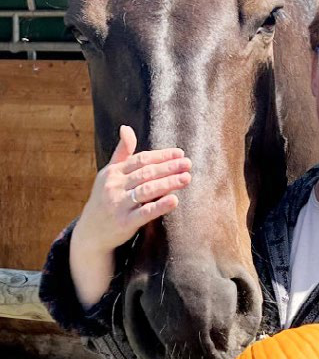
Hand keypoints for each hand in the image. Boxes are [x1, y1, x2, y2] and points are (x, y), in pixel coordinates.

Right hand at [73, 125, 191, 254]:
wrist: (91, 231)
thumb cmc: (106, 198)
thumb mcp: (109, 174)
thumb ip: (122, 153)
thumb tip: (126, 127)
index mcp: (113, 172)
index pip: (141, 160)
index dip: (161, 156)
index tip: (180, 154)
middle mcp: (114, 186)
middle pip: (146, 173)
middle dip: (168, 168)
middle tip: (188, 164)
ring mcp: (118, 204)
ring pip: (147, 190)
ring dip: (168, 183)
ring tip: (187, 178)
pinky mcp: (124, 223)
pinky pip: (144, 213)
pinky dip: (159, 206)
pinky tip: (174, 200)